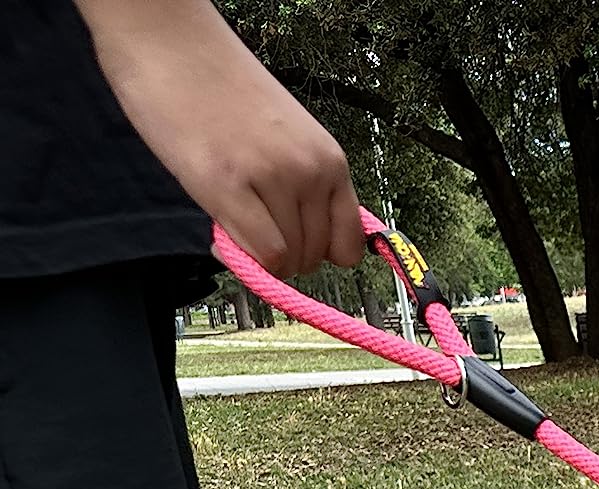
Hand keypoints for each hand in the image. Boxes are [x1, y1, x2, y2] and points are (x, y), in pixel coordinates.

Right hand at [73, 0, 362, 276]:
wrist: (167, 38)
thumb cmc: (216, 83)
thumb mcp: (282, 136)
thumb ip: (297, 184)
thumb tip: (295, 240)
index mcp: (329, 158)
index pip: (350, 242)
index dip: (321, 254)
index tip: (296, 246)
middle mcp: (311, 172)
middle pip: (315, 256)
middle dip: (284, 254)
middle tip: (250, 226)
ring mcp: (272, 179)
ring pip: (287, 259)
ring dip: (259, 252)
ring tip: (231, 216)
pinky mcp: (226, 186)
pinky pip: (260, 253)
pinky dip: (243, 256)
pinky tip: (220, 228)